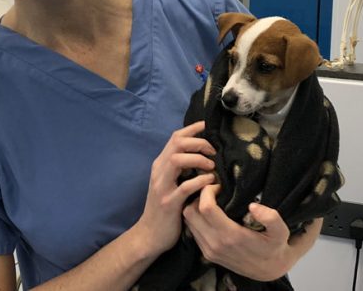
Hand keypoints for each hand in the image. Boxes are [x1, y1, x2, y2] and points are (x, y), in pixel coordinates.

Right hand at [134, 121, 215, 257]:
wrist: (149, 235)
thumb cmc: (164, 209)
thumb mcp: (168, 183)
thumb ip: (179, 169)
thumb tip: (201, 154)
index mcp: (160, 165)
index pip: (175, 138)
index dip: (192, 129)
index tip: (207, 126)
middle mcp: (159, 172)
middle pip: (177, 143)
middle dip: (198, 142)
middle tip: (213, 151)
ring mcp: (162, 187)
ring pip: (177, 160)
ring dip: (198, 159)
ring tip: (211, 166)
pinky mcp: (169, 203)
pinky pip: (185, 187)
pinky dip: (200, 181)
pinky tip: (210, 182)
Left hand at [183, 184, 322, 280]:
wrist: (269, 271)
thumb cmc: (275, 247)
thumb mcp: (281, 232)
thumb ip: (271, 218)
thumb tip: (253, 205)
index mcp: (231, 236)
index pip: (205, 208)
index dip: (208, 191)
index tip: (219, 186)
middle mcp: (215, 244)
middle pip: (190, 212)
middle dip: (198, 196)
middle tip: (213, 190)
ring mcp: (209, 250)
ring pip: (188, 221)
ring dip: (195, 206)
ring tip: (211, 199)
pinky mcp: (207, 253)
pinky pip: (192, 230)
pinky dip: (196, 218)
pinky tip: (211, 213)